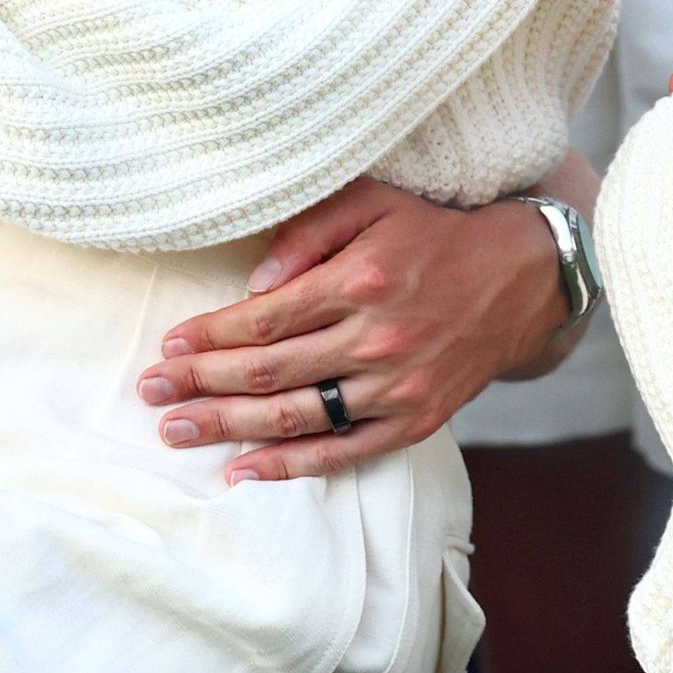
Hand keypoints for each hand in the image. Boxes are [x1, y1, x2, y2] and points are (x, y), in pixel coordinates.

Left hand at [139, 178, 571, 479]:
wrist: (522, 278)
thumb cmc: (436, 234)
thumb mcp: (375, 202)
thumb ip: (310, 229)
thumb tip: (253, 281)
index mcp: (360, 281)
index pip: (263, 319)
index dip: (208, 335)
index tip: (169, 347)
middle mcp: (376, 338)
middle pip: (267, 372)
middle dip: (199, 384)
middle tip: (150, 393)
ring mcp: (397, 387)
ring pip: (295, 416)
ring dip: (228, 427)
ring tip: (177, 431)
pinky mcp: (416, 420)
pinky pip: (342, 451)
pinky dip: (290, 466)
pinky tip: (243, 470)